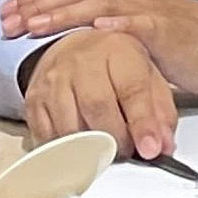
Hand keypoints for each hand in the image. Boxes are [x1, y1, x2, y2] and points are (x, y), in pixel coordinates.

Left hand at [2, 0, 197, 96]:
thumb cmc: (170, 39)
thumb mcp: (125, 23)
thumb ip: (94, 20)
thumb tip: (53, 29)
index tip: (4, 14)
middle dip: (37, 5)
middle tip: (9, 22)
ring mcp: (146, 7)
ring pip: (99, 2)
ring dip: (65, 13)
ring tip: (38, 26)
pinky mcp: (165, 27)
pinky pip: (139, 22)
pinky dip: (118, 22)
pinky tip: (98, 27)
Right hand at [22, 29, 179, 157]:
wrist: (73, 46)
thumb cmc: (115, 63)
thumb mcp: (148, 74)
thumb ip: (161, 110)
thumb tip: (164, 146)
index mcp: (118, 50)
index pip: (132, 89)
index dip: (143, 123)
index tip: (151, 149)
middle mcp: (83, 62)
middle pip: (98, 108)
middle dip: (116, 140)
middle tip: (127, 151)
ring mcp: (54, 81)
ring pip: (70, 126)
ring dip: (90, 149)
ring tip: (106, 151)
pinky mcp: (34, 100)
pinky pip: (47, 136)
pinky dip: (65, 151)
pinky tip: (79, 149)